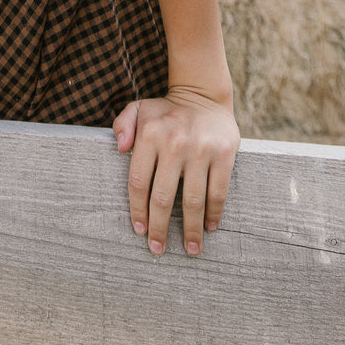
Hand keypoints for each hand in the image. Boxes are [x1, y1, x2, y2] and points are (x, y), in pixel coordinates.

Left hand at [113, 86, 239, 256]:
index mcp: (150, 135)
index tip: (140, 231)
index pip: (138, 182)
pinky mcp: (224, 154)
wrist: (203, 94)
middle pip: (163, 197)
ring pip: (193, 200)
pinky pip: (218, 191)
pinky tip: (209, 227)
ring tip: (190, 250)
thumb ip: (123, 125)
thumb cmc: (165, 110)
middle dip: (160, 228)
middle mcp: (174, 143)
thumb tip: (119, 148)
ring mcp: (201, 150)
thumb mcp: (138, 109)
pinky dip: (213, 213)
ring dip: (190, 230)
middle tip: (158, 250)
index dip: (138, 211)